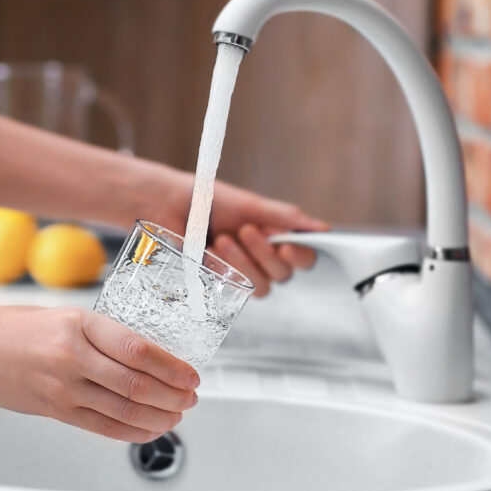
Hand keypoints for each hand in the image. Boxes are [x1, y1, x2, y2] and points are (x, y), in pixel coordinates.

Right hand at [0, 303, 199, 441]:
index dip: (173, 368)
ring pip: (124, 410)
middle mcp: (73, 356)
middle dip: (174, 396)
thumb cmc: (18, 326)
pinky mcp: (53, 410)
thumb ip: (104, 337)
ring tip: (177, 415)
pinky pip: (102, 427)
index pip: (140, 349)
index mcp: (81, 324)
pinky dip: (133, 432)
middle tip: (192, 398)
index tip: (192, 375)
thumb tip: (150, 359)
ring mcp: (62, 387)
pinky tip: (150, 429)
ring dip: (160, 417)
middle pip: (137, 384)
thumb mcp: (67, 316)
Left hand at [154, 171, 329, 296]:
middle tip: (245, 230)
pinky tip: (209, 252)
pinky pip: (235, 290)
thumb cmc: (208, 200)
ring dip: (245, 264)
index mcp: (275, 237)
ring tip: (223, 239)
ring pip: (263, 288)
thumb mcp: (249, 205)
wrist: (168, 205)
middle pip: (285, 275)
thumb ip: (284, 218)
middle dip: (265, 254)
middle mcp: (263, 259)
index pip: (304, 256)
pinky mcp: (220, 286)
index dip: (302, 256)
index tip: (286, 246)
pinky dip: (224, 270)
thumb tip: (322, 229)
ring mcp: (242, 274)